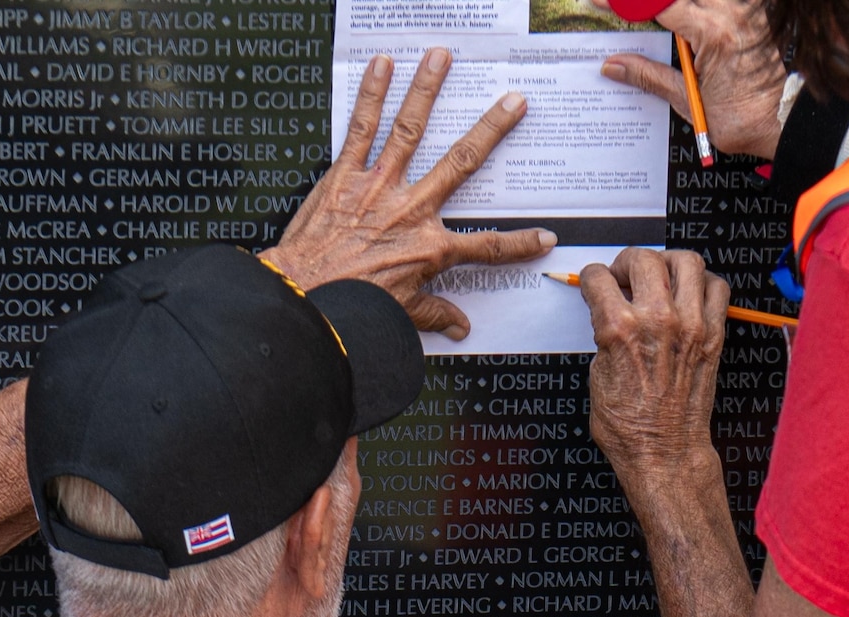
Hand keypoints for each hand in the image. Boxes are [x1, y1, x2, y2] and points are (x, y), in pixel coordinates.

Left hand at [261, 49, 555, 339]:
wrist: (303, 294)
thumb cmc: (349, 305)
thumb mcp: (398, 314)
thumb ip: (433, 314)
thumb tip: (458, 326)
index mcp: (428, 249)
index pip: (486, 247)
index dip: (519, 245)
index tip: (544, 236)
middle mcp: (410, 210)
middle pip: (461, 163)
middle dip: (491, 130)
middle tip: (514, 102)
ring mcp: (378, 186)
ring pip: (411, 130)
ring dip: (427, 90)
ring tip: (440, 57)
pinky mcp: (345, 175)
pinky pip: (361, 129)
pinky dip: (371, 95)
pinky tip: (382, 65)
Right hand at [582, 248, 728, 482]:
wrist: (664, 451)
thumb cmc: (629, 426)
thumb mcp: (597, 374)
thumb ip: (605, 334)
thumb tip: (609, 312)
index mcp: (620, 329)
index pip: (599, 277)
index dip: (591, 279)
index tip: (595, 284)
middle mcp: (658, 320)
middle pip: (642, 259)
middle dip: (626, 262)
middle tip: (623, 277)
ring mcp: (691, 325)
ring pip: (686, 261)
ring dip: (667, 263)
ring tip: (659, 277)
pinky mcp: (713, 335)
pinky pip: (717, 288)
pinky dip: (703, 284)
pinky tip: (688, 295)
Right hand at [597, 0, 785, 158]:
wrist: (782, 121)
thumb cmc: (743, 117)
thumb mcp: (688, 100)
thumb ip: (649, 76)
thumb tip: (613, 65)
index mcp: (712, 32)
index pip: (658, 3)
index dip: (623, 1)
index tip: (599, 1)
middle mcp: (731, 12)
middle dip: (645, 2)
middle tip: (623, 9)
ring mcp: (744, 9)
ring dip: (670, 5)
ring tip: (646, 15)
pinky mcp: (752, 13)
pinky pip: (716, 2)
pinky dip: (692, 8)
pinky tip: (676, 19)